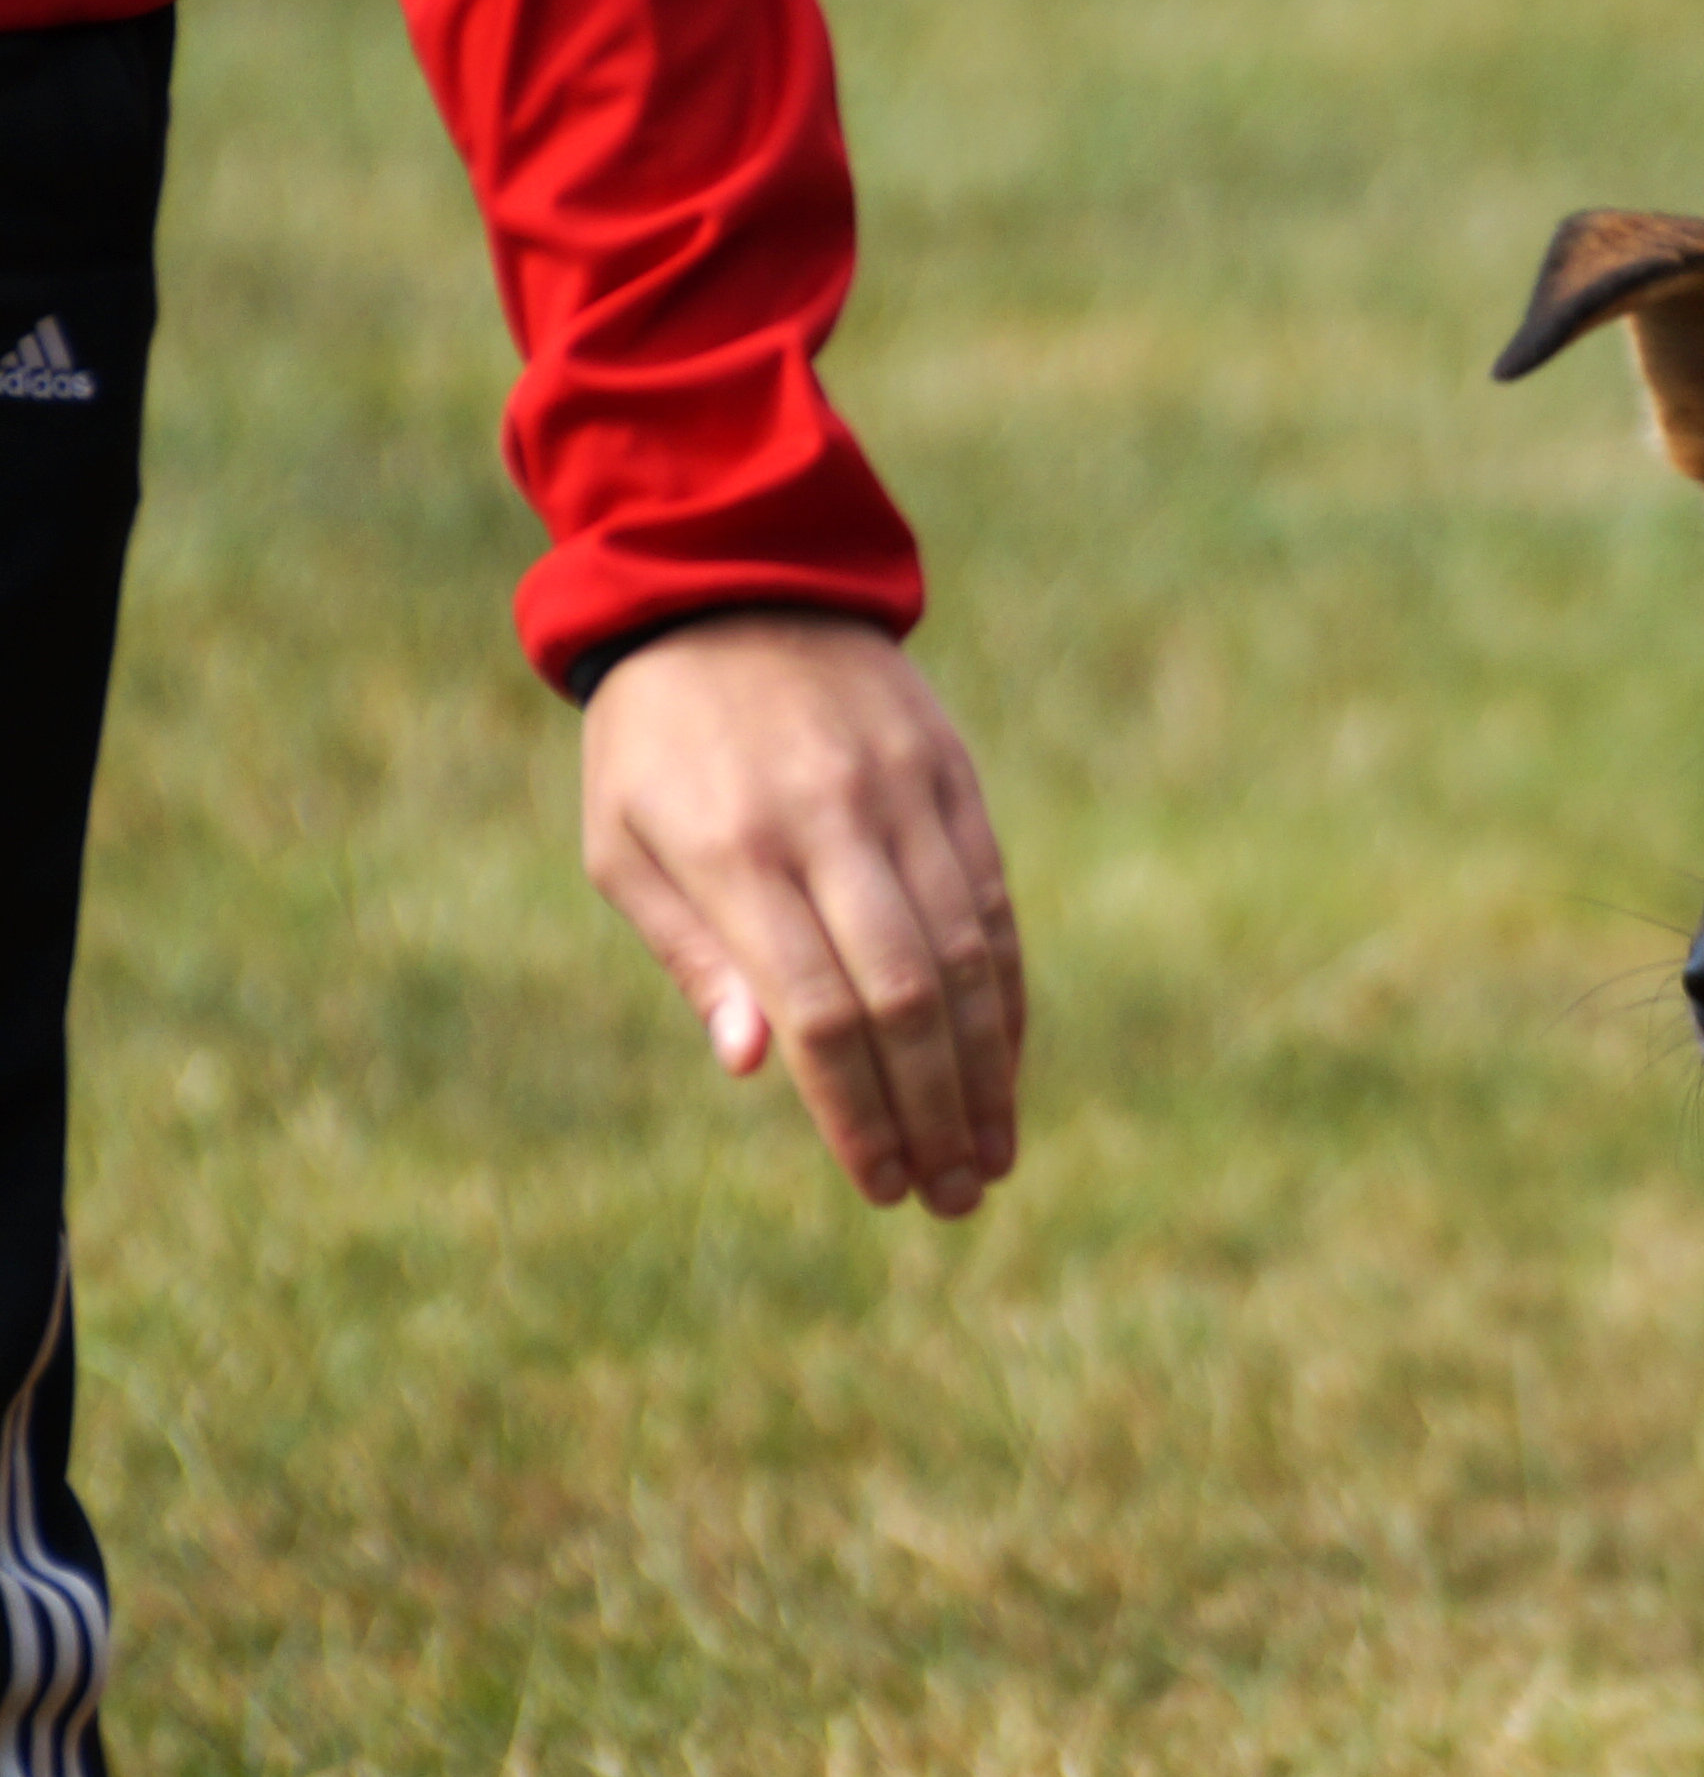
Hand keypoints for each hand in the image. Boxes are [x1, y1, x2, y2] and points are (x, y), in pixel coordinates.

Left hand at [579, 611, 1025, 1217]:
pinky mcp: (952, 778)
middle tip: (954, 1196)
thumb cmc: (657, 741)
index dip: (856, 1111)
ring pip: (968, 958)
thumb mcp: (624, 845)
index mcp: (732, 849)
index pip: (815, 1010)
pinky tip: (1006, 1063)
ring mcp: (903, 796)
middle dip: (935, 1111)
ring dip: (987, 1071)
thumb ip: (696, 957)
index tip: (882, 1187)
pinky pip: (995, 904)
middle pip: (907, 996)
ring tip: (993, 1155)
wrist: (730, 580)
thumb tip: (756, 1067)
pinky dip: (1006, 995)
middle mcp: (829, 823)